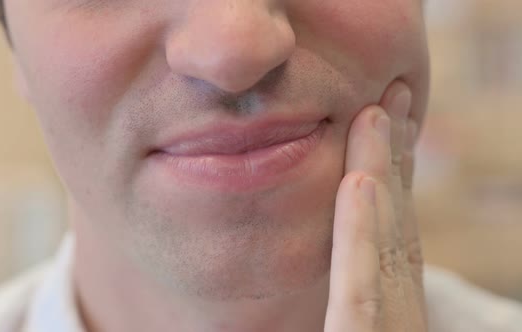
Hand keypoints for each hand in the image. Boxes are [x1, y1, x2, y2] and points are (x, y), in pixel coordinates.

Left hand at [324, 81, 425, 330]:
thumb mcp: (347, 326)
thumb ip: (345, 292)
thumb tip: (336, 217)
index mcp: (391, 307)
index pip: (393, 231)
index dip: (393, 173)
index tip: (384, 122)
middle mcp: (396, 310)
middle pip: (394, 222)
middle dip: (394, 156)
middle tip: (391, 94)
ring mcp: (388, 329)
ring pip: (384, 242)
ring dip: (381, 174)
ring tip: (375, 114)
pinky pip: (359, 293)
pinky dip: (361, 235)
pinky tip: (359, 182)